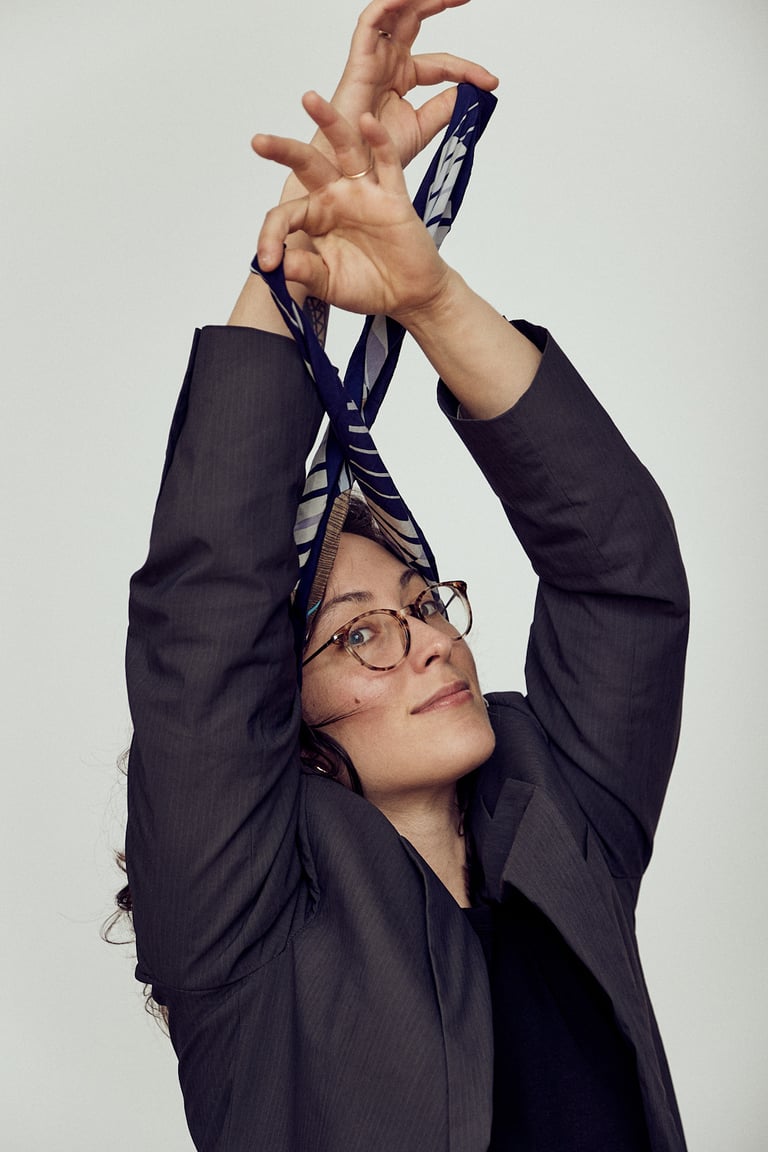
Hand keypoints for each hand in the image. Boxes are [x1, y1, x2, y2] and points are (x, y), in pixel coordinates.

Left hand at [253, 96, 452, 321]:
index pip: (284, 216)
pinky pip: (387, 161)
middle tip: (258, 141)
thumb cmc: (369, 287)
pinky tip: (367, 121)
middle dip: (282, 151)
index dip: (272, 237)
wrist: (409, 294)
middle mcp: (336, 197)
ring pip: (345, 149)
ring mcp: (364, 191)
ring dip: (329, 122)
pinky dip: (379, 141)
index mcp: (315, 218)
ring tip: (309, 99)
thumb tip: (282, 266)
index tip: (268, 262)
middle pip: (306, 164)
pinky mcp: (393, 195)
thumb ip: (307, 273)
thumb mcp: (330, 285)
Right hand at [328, 0, 497, 166]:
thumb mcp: (423, 127)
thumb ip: (446, 106)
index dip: (467, 69)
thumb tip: (470, 90)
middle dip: (440, 2)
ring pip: (395, 12)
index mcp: (403, 78)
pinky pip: (372, 20)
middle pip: (416, 19)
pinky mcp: (359, 59)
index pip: (442, 63)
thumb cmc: (377, 153)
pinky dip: (390, 4)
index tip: (490, 83)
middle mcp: (388, 62)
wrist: (355, 169)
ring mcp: (374, 58)